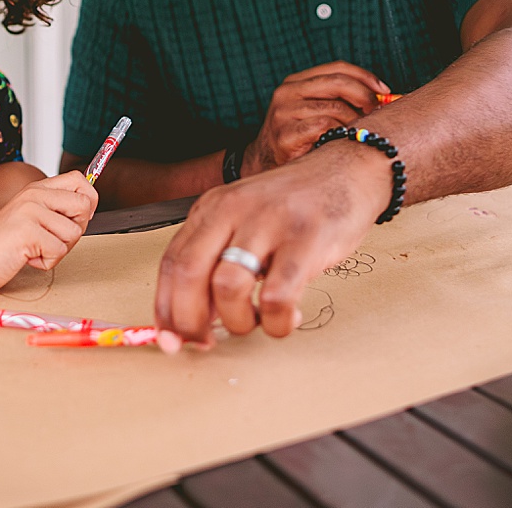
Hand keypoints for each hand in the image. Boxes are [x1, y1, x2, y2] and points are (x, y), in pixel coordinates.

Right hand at [0, 171, 97, 292]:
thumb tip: (88, 207)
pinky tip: (26, 257)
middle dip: (74, 230)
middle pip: (84, 206)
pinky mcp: (28, 232)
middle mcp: (34, 195)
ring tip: (34, 249)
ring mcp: (30, 212)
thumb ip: (55, 209)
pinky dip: (45, 262)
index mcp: (37, 188)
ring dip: (57, 250)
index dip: (88, 200)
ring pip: (73, 233)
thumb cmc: (2, 243)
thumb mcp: (31, 217)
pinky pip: (58, 251)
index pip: (79, 180)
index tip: (75, 218)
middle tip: (49, 239)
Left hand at [155, 139, 389, 340]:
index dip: (165, 310)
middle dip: (190, 321)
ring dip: (238, 322)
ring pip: (228, 288)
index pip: (171, 263)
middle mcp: (233, 210)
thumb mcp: (242, 220)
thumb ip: (215, 261)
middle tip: (206, 342)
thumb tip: (195, 320)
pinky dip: (277, 322)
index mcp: (212, 208)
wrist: (345, 170)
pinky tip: (287, 317)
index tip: (171, 339)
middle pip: (189, 274)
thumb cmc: (293, 204)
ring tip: (256, 321)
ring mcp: (269, 223)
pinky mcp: (305, 240)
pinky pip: (276, 297)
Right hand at [243, 61, 387, 175]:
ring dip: (354, 121)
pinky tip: (340, 141)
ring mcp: (284, 112)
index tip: (384, 91)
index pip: (336, 68)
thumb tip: (382, 98)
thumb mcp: (314, 110)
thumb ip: (339, 100)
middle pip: (337, 83)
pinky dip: (339, 133)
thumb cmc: (299, 137)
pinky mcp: (285, 134)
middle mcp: (287, 92)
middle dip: (364, 96)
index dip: (364, 76)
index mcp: (296, 81)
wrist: (266, 163)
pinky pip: (325, 127)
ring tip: (357, 132)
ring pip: (335, 108)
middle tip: (377, 112)